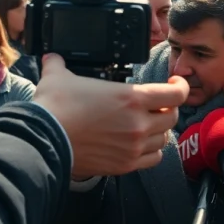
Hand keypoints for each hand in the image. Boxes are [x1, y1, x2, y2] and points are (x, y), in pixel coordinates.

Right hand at [34, 54, 188, 177]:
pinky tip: (143, 144)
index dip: (180, 86)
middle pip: (172, 116)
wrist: (44, 141)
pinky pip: (153, 158)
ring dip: (160, 129)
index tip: (174, 83)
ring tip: (149, 124)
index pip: (175, 93)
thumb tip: (51, 58)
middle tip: (157, 104)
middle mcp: (138, 123)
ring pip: (165, 138)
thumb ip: (59, 64)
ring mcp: (133, 146)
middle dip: (167, 108)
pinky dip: (152, 151)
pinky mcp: (125, 165)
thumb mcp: (58, 77)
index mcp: (131, 97)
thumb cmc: (54, 108)